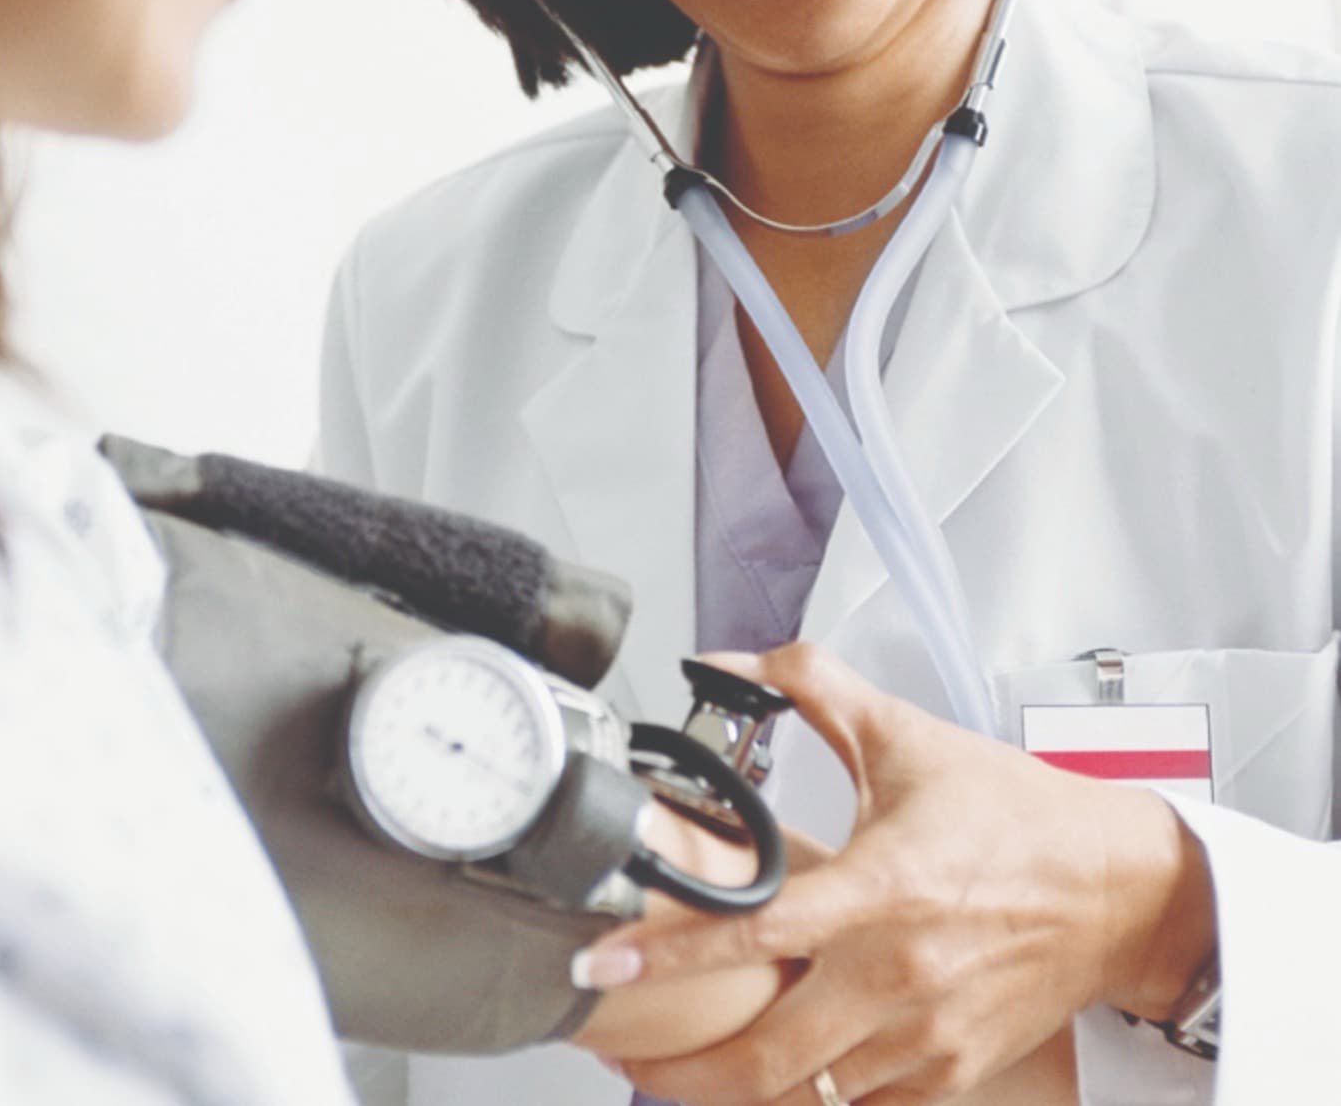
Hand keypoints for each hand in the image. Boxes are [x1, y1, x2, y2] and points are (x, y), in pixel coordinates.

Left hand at [578, 644, 1215, 1104]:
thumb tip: (735, 661)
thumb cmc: (1015, 816)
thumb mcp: (907, 736)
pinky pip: (860, 1104)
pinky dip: (808, 1095)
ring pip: (807, 1094)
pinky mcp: (951, 1071)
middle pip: (767, 1057)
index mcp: (883, 887)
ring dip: (736, 1087)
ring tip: (678, 1065)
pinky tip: (772, 1068)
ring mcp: (928, 1036)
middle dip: (679, 1071)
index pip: (754, 930)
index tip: (601, 967)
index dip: (668, 951)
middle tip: (620, 1047)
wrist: (1121, 890)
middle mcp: (900, 974)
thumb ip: (815, 687)